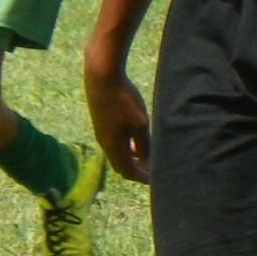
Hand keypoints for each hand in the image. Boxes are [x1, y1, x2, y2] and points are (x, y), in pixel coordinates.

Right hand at [83, 61, 152, 182]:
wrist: (101, 76)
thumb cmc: (124, 99)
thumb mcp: (140, 123)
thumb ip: (144, 145)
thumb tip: (148, 164)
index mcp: (113, 146)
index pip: (128, 172)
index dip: (142, 178)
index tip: (156, 179)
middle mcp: (104, 143)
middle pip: (120, 166)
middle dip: (136, 170)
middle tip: (151, 171)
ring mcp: (100, 133)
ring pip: (116, 154)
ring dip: (131, 158)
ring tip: (146, 155)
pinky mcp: (100, 123)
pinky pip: (113, 143)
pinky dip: (125, 148)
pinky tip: (135, 138)